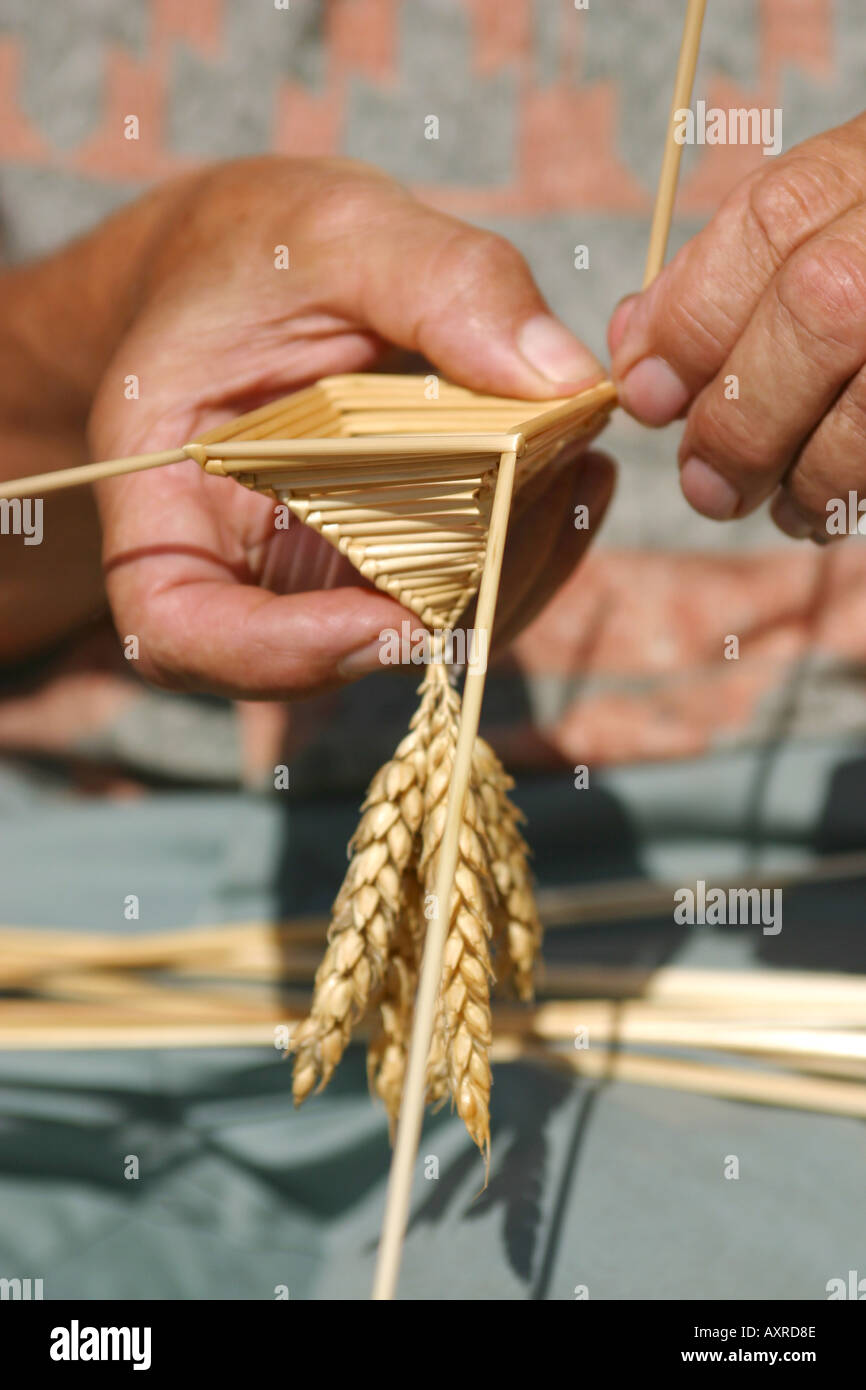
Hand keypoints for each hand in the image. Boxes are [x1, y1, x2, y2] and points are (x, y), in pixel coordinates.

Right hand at [88, 157, 613, 699]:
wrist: (255, 266)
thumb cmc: (259, 248)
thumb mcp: (333, 230)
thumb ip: (439, 280)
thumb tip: (563, 377)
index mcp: (164, 503)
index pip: (179, 634)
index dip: (278, 657)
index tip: (392, 617)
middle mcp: (234, 568)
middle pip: (324, 654)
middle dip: (452, 598)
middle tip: (546, 489)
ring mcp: (313, 578)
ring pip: (413, 637)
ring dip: (509, 573)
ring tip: (576, 467)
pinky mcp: (381, 564)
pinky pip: (456, 596)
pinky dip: (527, 549)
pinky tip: (579, 471)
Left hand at [608, 113, 865, 542]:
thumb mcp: (819, 228)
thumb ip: (727, 276)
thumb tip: (636, 354)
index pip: (773, 220)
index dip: (692, 318)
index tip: (643, 396)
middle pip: (822, 308)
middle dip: (742, 416)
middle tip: (706, 486)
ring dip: (809, 474)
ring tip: (781, 508)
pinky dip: (856, 490)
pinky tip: (829, 508)